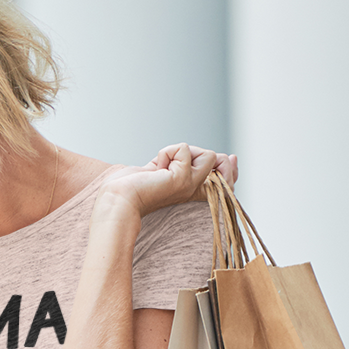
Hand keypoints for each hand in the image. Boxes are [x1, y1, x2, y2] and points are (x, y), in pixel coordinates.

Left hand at [102, 143, 238, 218]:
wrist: (119, 199)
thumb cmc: (137, 186)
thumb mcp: (168, 168)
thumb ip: (189, 160)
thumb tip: (221, 155)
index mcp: (193, 191)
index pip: (226, 179)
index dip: (229, 167)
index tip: (228, 158)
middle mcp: (195, 191)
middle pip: (222, 163)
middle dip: (201, 153)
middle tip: (171, 164)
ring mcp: (191, 186)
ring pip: (208, 154)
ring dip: (181, 152)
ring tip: (162, 167)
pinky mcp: (182, 180)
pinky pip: (183, 149)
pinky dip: (167, 152)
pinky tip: (156, 168)